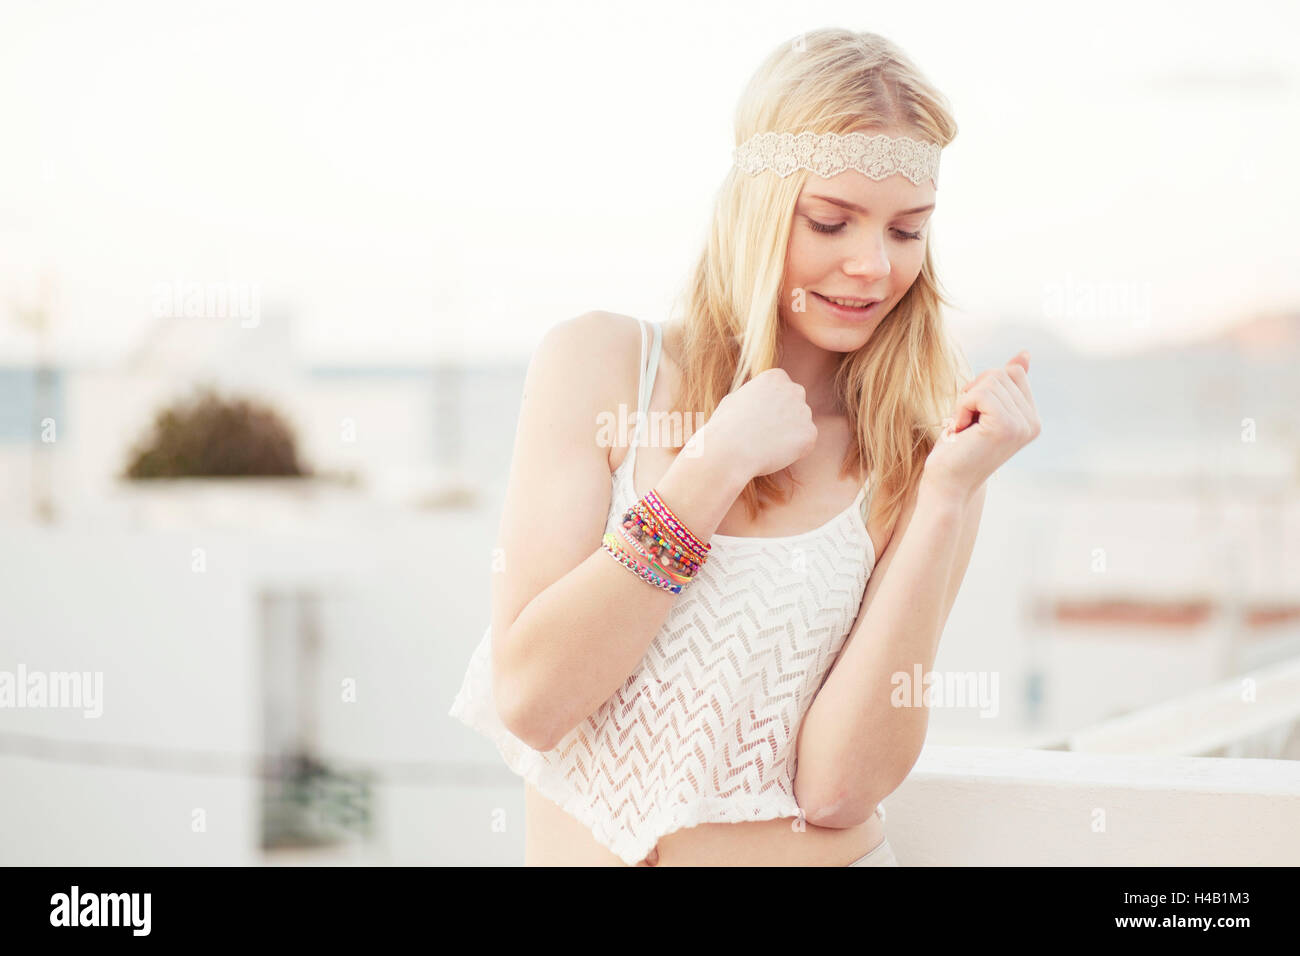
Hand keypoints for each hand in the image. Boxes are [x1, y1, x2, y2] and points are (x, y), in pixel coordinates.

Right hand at [694, 367, 818, 481]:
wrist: (729, 449)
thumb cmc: (725, 426)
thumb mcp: (735, 399)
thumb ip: (754, 397)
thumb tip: (759, 401)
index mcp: (775, 377)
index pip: (783, 390)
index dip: (772, 406)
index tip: (759, 419)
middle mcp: (794, 390)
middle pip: (796, 405)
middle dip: (786, 417)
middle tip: (765, 434)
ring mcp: (804, 412)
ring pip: (801, 426)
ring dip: (789, 435)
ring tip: (765, 446)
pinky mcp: (810, 434)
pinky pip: (805, 444)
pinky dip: (794, 452)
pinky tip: (773, 454)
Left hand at [923, 351, 1040, 500]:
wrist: (947, 484)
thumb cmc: (957, 449)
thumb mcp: (980, 410)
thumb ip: (1004, 385)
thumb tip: (1025, 353)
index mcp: (1031, 418)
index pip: (1012, 372)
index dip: (982, 387)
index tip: (973, 416)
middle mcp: (1032, 422)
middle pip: (1000, 373)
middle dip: (972, 393)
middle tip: (965, 425)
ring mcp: (1022, 425)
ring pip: (989, 380)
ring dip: (965, 402)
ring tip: (963, 430)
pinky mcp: (1005, 427)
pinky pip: (979, 393)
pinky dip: (962, 407)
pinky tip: (960, 431)